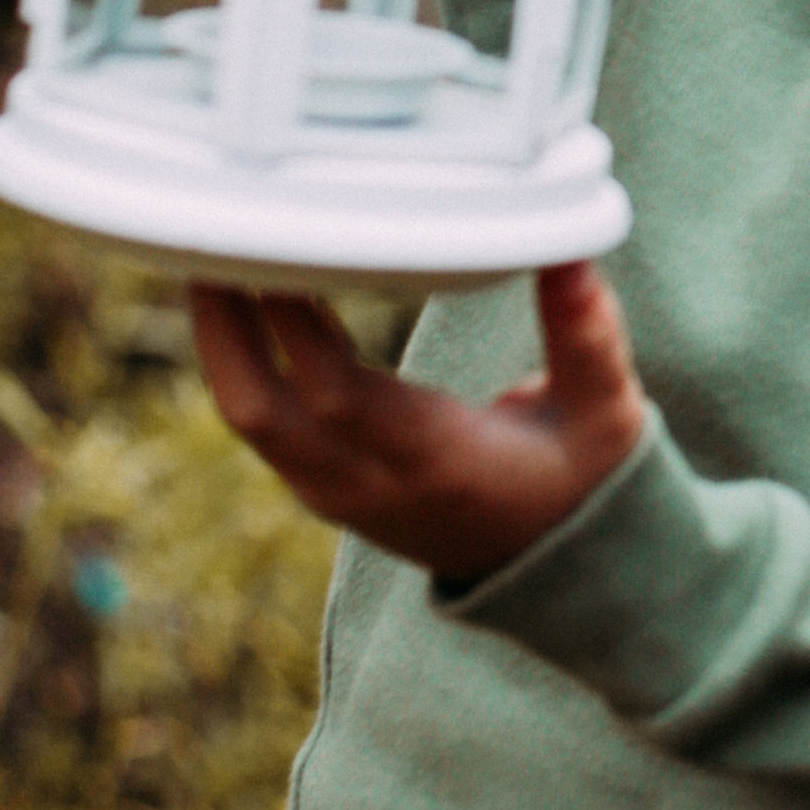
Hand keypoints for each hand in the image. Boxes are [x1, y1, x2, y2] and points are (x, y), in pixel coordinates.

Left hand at [190, 262, 647, 589]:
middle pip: (259, 409)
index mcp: (434, 460)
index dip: (291, 320)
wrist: (556, 574)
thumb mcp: (606, 413)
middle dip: (221, 323)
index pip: (337, 391)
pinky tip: (243, 295)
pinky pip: (261, 421)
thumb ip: (590, 335)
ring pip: (248, 417)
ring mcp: (338, 492)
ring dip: (221, 336)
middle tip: (202, 235)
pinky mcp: (325, 487)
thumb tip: (570, 249)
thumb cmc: (582, 480)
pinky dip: (242, 358)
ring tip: (212, 249)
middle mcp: (370, 482)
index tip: (271, 238)